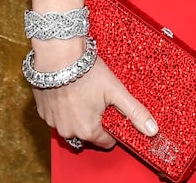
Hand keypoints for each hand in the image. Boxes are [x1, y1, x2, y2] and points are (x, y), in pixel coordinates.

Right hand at [34, 54, 157, 150]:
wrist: (58, 54)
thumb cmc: (86, 72)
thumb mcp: (115, 91)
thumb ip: (134, 112)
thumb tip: (153, 130)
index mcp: (88, 131)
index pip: (106, 141)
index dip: (113, 128)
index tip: (113, 112)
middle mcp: (68, 132)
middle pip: (88, 133)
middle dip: (95, 119)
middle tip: (99, 98)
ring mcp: (53, 123)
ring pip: (72, 124)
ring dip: (78, 114)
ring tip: (83, 93)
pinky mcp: (42, 112)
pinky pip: (57, 116)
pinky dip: (63, 108)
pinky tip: (69, 91)